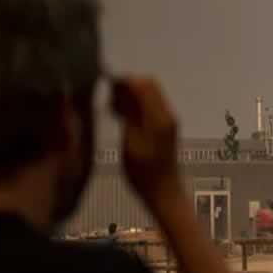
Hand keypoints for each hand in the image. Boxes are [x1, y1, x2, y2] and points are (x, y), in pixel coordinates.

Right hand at [110, 76, 182, 205]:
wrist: (163, 192)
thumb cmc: (143, 172)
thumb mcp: (130, 142)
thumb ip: (129, 113)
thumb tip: (122, 89)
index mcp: (160, 116)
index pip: (144, 83)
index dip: (124, 81)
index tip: (105, 87)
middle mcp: (167, 114)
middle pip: (147, 85)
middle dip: (126, 87)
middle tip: (108, 101)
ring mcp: (166, 120)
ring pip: (147, 95)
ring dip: (129, 97)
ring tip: (111, 110)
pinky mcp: (163, 127)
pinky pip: (148, 106)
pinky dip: (134, 106)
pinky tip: (120, 117)